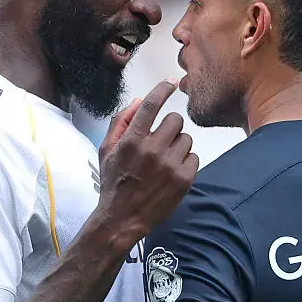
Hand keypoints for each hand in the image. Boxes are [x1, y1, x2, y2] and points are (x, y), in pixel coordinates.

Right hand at [96, 80, 198, 245]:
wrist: (122, 219)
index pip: (151, 105)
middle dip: (169, 127)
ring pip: (187, 139)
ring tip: (165, 160)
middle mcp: (152, 150)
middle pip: (175, 120)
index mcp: (131, 140)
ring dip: (178, 145)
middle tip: (161, 140)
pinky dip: (185, 162)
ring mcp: (169, 165)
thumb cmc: (113, 183)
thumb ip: (121, 122)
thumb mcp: (106, 150)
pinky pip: (194, 157)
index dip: (162, 90)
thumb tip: (139, 100)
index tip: (170, 83)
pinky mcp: (184, 179)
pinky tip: (171, 172)